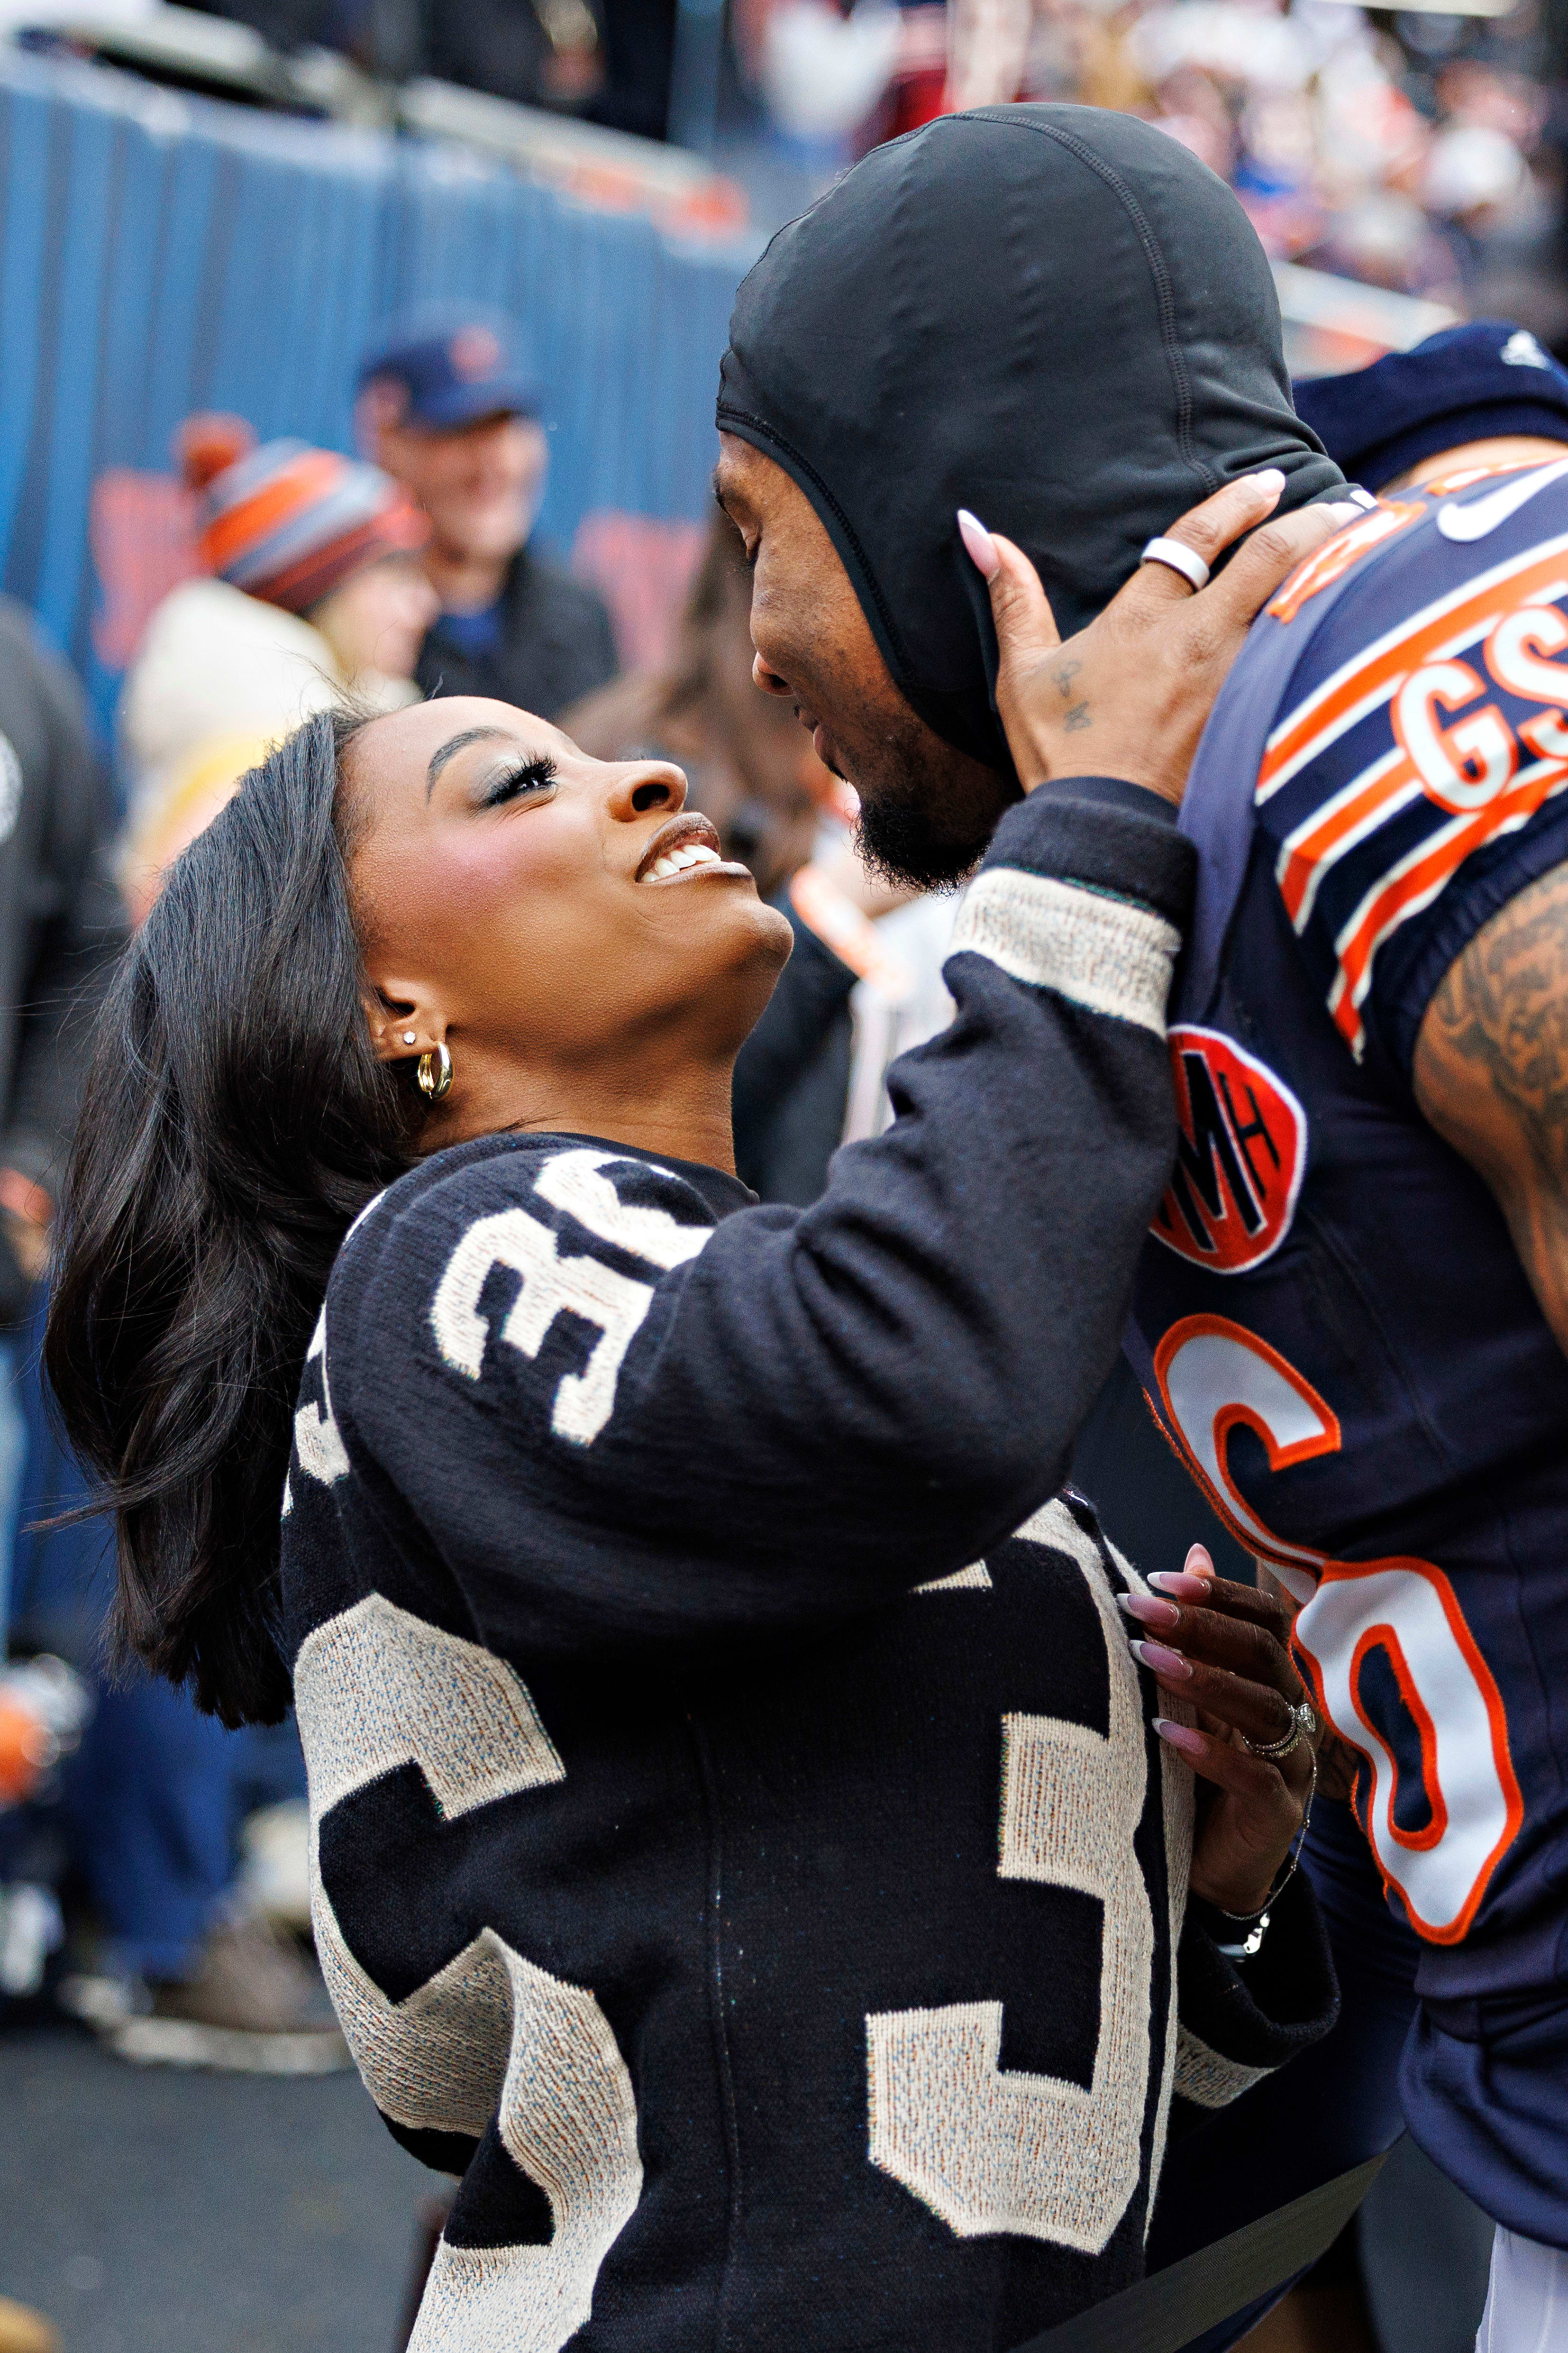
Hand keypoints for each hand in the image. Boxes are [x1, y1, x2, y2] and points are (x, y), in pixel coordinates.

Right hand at [959, 476, 1361, 805]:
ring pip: (1305, 605)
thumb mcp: (1023, 675)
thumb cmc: (1059, 756)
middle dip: (1315, 520)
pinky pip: (1308, 660)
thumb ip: (1013, 598)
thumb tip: (977, 528)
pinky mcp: (1259, 720)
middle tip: (1348, 502)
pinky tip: (1365, 619)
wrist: (1103, 833)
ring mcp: (1238, 681)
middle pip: (1274, 557)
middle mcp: (1200, 640)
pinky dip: (1338, 632)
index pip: (1197, 538)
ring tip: (1372, 547)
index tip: (1265, 482)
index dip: (1235, 502)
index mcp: (1143, 620)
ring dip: (1342, 570)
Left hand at [1119, 1543, 1318, 1916]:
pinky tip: (1167, 1734)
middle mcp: (1293, 1715)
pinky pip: (1254, 1777)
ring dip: (1204, 1679)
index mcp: (1274, 1680)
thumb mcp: (1194, 1694)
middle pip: (1264, 1655)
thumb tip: (1191, 1553)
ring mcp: (1292, 1764)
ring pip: (1264, 1709)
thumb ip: (1198, 1632)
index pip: (1266, 1620)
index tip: (1159, 1579)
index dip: (1219, 1594)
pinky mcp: (1280, 1812)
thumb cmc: (1201, 1768)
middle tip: (1142, 1610)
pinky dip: (1211, 1752)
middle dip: (1202, 1626)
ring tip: (1150, 1661)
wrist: (1209, 1862)